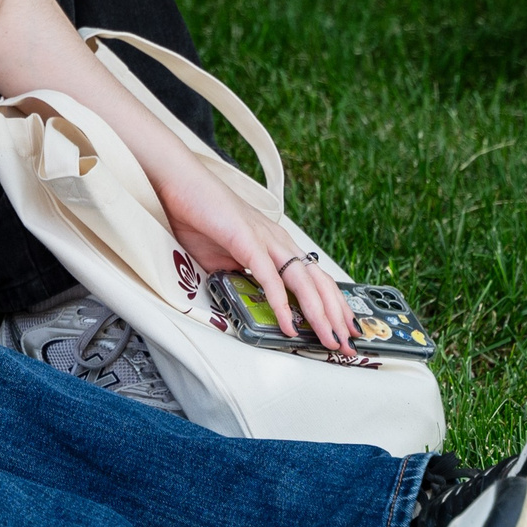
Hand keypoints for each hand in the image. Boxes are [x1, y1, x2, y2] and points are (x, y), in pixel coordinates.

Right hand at [147, 157, 358, 355]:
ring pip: (304, 283)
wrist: (179, 183)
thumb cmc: (198, 216)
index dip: (333, 304)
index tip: (343, 328)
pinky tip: (289, 324)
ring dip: (319, 315)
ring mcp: (266, 240)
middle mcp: (279, 241)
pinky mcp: (248, 241)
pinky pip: (270, 278)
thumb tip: (244, 302)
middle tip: (347, 344)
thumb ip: (238, 279)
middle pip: (320, 283)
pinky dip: (281, 304)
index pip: (316, 278)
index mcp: (276, 245)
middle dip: (337, 316)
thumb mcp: (222, 259)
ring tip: (327, 339)